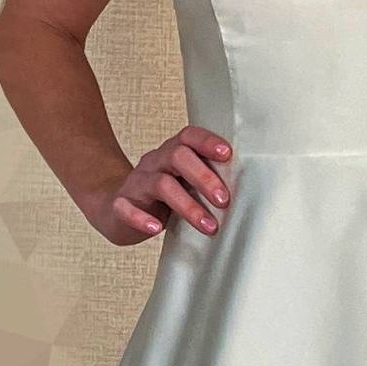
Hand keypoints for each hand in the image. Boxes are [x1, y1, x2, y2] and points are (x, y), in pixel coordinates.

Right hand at [93, 126, 234, 245]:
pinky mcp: (121, 205)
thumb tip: (250, 190)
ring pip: (161, 184)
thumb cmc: (162, 196)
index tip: (228, 155)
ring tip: (208, 226)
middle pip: (178, 156)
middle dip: (204, 177)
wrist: (116, 208)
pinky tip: (156, 228)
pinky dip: (141, 218)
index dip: (208, 141)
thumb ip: (208, 180)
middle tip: (224, 201)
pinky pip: (126, 208)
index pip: (189, 136)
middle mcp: (155, 162)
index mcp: (173, 152)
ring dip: (188, 206)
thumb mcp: (185, 183)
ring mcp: (136, 182)